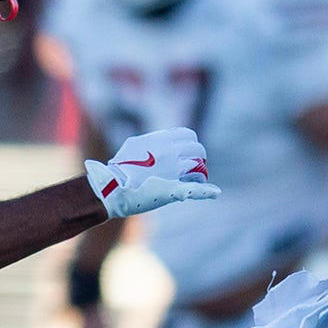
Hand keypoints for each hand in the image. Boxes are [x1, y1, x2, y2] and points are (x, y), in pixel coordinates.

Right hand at [83, 127, 218, 219]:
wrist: (112, 186)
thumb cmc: (120, 167)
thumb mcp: (133, 145)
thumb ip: (149, 141)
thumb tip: (155, 142)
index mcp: (161, 139)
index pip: (188, 135)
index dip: (190, 143)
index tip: (188, 150)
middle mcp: (171, 152)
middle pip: (197, 149)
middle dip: (198, 156)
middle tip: (195, 164)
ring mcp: (174, 170)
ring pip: (198, 166)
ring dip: (199, 171)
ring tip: (196, 177)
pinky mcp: (173, 188)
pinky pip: (195, 189)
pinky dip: (206, 191)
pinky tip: (214, 192)